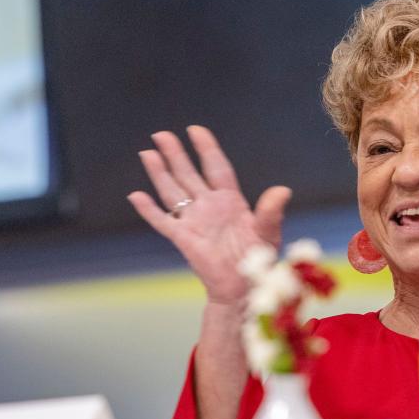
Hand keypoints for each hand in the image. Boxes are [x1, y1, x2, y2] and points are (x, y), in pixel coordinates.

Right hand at [128, 125, 290, 303]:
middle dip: (175, 154)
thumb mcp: (267, 233)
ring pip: (173, 191)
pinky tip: (136, 196)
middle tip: (161, 134)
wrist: (243, 288)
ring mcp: (194, 221)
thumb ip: (270, 212)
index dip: (206, 148)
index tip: (195, 130)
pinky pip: (162, 221)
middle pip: (188, 174)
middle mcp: (209, 207)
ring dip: (159, 173)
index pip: (216, 167)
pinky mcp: (183, 239)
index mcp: (230, 201)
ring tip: (147, 154)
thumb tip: (282, 191)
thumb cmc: (258, 262)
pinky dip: (148, 209)